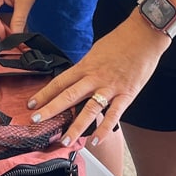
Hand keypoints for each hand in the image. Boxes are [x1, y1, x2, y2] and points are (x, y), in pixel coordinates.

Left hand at [26, 17, 168, 149]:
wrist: (144, 34)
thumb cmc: (122, 40)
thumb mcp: (97, 50)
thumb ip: (87, 67)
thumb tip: (78, 78)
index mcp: (86, 65)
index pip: (60, 81)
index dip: (45, 93)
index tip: (31, 104)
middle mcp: (95, 77)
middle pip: (68, 95)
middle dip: (50, 109)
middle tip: (35, 120)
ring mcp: (110, 87)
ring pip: (89, 109)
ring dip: (76, 126)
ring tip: (65, 140)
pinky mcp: (126, 94)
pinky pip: (114, 114)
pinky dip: (105, 129)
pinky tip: (96, 140)